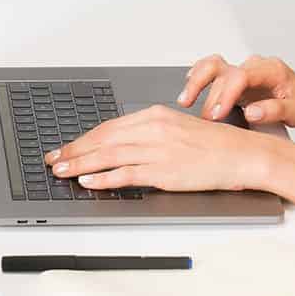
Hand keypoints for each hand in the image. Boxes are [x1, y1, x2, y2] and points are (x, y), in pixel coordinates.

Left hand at [42, 103, 274, 191]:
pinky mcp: (164, 171)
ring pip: (109, 156)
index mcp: (155, 115)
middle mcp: (153, 129)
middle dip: (74, 150)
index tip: (67, 146)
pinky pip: (126, 175)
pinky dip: (104, 178)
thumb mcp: (177, 127)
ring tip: (61, 171)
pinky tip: (89, 181)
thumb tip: (121, 143)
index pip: (109, 127)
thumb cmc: (213, 144)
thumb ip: (149, 132)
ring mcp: (158, 150)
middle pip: (103, 140)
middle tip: (53, 159)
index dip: (83, 138)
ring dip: (80, 164)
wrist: (241, 154)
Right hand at [178, 53, 294, 127]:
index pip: (240, 75)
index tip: (218, 114)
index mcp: (271, 70)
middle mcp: (254, 67)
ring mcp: (245, 72)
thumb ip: (274, 110)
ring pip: (213, 66)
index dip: (226, 94)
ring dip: (197, 81)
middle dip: (206, 90)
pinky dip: (199, 78)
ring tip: (185, 100)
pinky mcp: (238, 81)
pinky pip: (214, 73)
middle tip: (202, 116)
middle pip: (221, 68)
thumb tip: (250, 112)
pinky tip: (189, 88)